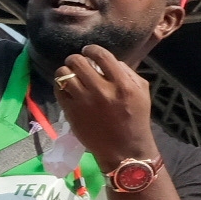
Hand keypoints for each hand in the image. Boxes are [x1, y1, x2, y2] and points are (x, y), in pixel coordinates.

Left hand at [50, 43, 158, 165]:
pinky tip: (67, 88)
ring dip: (65, 71)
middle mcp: (102, 90)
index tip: (89, 51)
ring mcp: (84, 101)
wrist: (124, 150)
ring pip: (63, 74)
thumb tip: (110, 61)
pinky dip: (61, 85)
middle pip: (78, 61)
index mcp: (122, 84)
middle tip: (77, 63)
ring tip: (70, 75)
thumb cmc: (136, 120)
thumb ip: (128, 73)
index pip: (101, 55)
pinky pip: (58, 89)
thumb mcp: (142, 93)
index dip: (92, 49)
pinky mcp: (71, 111)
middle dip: (75, 59)